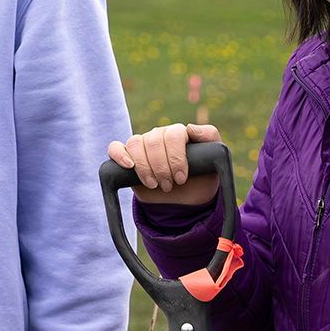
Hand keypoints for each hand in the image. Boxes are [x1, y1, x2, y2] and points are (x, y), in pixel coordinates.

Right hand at [107, 123, 221, 204]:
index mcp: (179, 134)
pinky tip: (129, 166)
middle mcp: (159, 136)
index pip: (173, 134)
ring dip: (144, 167)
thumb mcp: (213, 161)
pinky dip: (119, 155)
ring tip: (155, 185)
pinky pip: (115, 148)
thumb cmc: (201, 180)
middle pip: (153, 141)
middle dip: (161, 167)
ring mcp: (143, 145)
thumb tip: (189, 128)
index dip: (176, 157)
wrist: (185, 202)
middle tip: (169, 186)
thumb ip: (210, 138)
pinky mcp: (127, 158)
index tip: (181, 178)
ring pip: (135, 144)